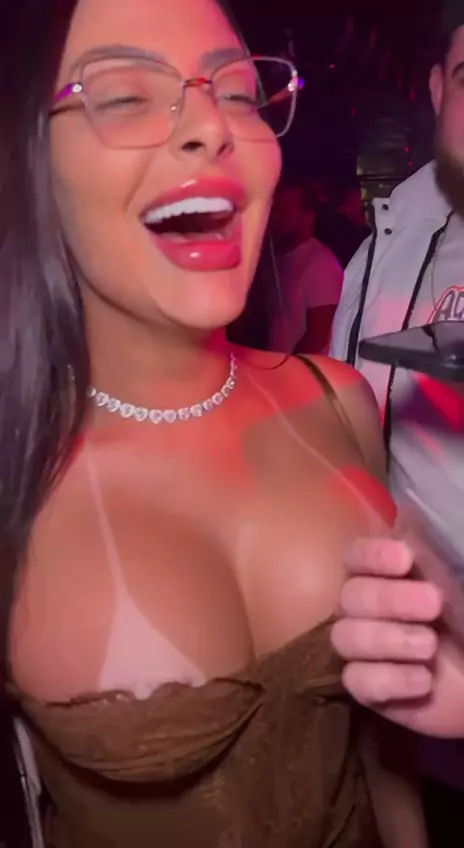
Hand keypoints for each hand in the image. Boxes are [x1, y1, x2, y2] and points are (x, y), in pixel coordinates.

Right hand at [331, 538, 442, 704]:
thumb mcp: (457, 570)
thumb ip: (429, 545)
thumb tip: (406, 512)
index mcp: (386, 574)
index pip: (354, 555)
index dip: (371, 556)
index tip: (405, 560)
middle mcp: (367, 606)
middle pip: (349, 595)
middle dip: (390, 599)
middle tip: (434, 605)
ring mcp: (364, 649)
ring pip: (345, 637)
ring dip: (388, 639)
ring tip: (430, 646)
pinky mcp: (369, 688)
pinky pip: (357, 681)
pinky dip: (389, 678)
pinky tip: (423, 679)